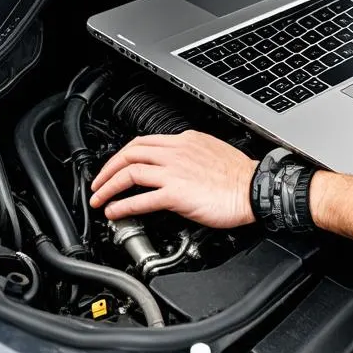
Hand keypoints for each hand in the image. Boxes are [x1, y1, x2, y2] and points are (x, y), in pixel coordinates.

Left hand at [90, 130, 256, 226]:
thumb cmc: (240, 175)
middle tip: (98, 183)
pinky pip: (141, 199)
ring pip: (130, 172)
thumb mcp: (212, 152)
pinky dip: (122, 205)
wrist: (254, 189)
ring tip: (99, 199)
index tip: (116, 165)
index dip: (123, 154)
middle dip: (107, 168)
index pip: (144, 142)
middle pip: (130, 153)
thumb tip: (176, 166)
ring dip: (108, 186)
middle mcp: (176, 153)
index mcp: (185, 141)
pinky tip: (115, 212)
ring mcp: (175, 172)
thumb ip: (190, 155)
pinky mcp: (176, 194)